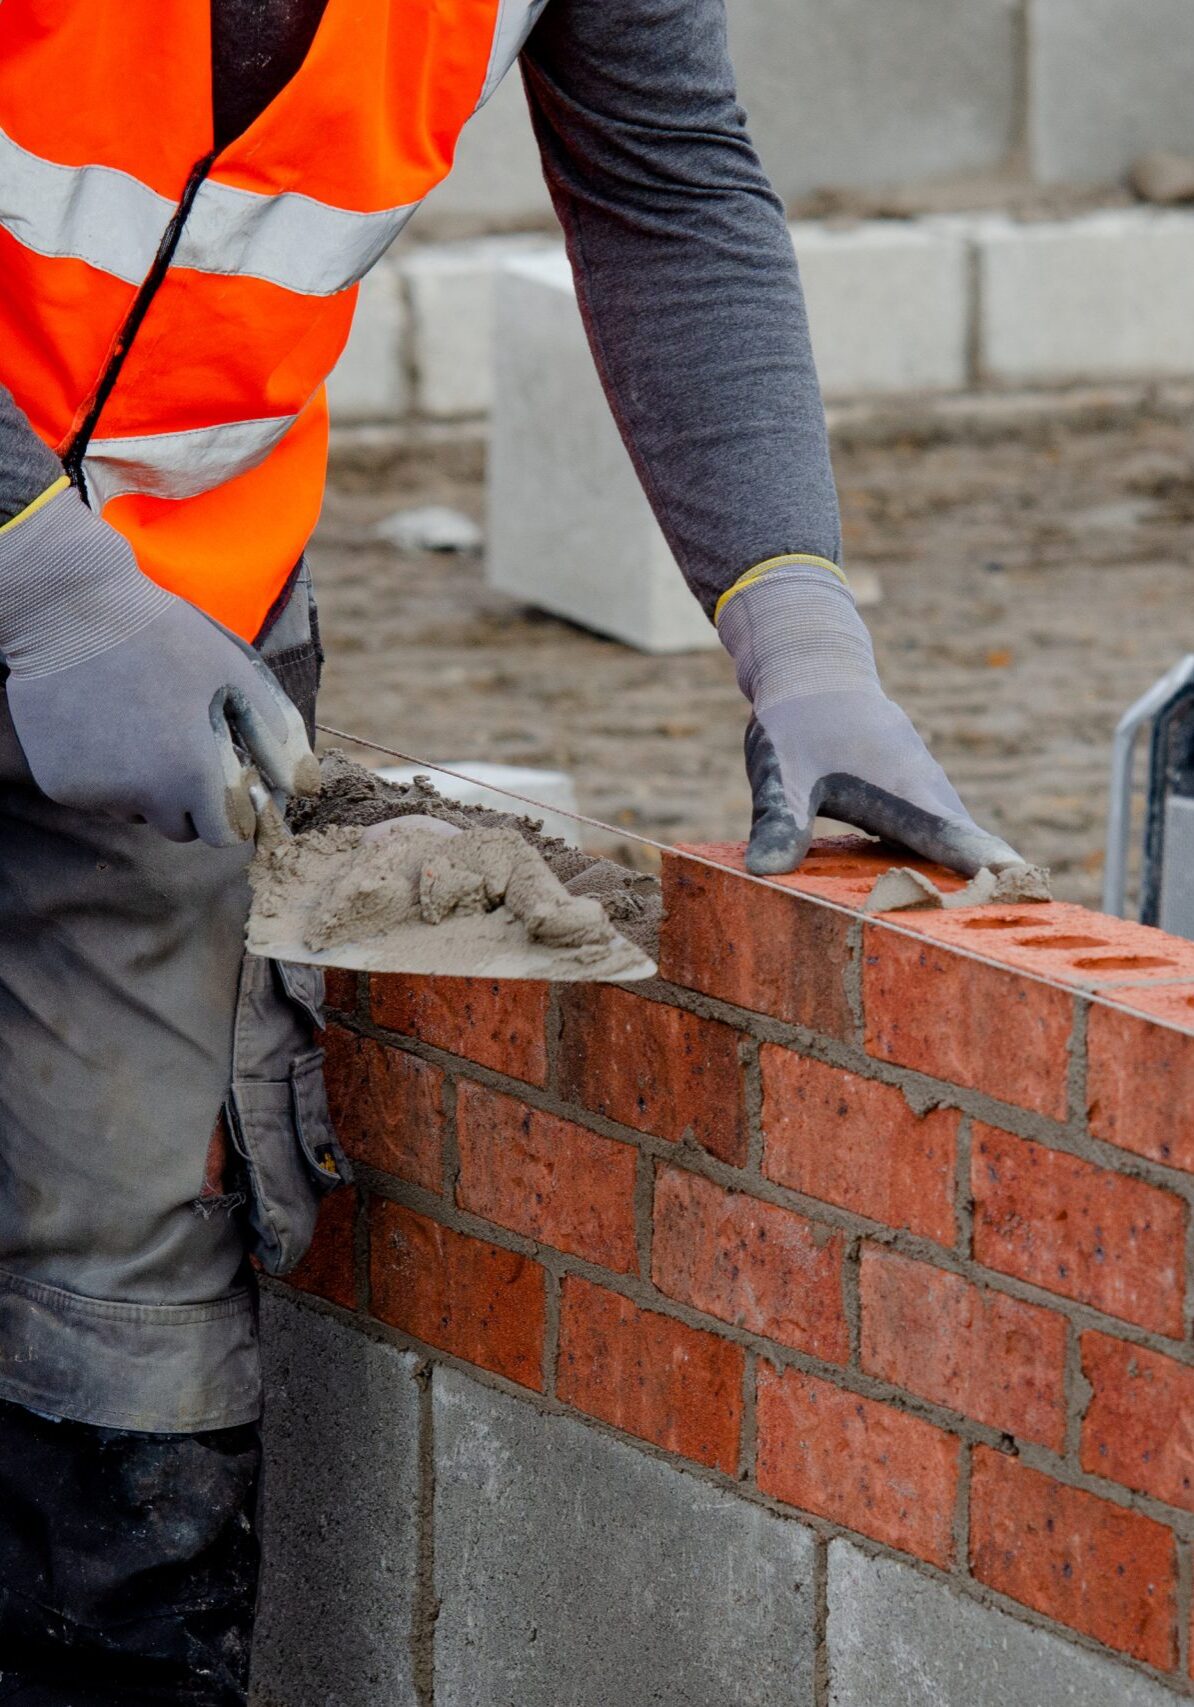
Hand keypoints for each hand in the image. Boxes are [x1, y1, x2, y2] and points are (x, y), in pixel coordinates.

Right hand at [0, 485, 319, 845]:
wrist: (70, 608)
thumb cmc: (165, 636)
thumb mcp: (237, 674)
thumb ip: (275, 735)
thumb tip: (303, 787)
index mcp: (191, 774)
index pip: (225, 834)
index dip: (232, 808)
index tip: (227, 779)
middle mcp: (142, 796)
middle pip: (181, 828)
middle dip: (190, 800)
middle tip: (182, 745)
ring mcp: (96, 793)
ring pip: (138, 812)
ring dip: (146, 787)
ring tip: (141, 724)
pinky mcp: (60, 784)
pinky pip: (98, 795)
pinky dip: (105, 773)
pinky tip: (103, 723)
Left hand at [718, 564, 1022, 876]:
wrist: (811, 666)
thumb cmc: (797, 718)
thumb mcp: (779, 771)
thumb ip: (779, 821)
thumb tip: (762, 873)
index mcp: (899, 786)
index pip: (950, 835)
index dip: (983, 865)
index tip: (1023, 886)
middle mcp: (921, 785)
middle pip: (966, 840)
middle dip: (995, 878)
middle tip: (1033, 912)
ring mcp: (919, 783)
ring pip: (954, 830)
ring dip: (975, 867)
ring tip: (1007, 907)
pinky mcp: (909, 785)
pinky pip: (938, 825)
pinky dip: (951, 852)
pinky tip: (950, 884)